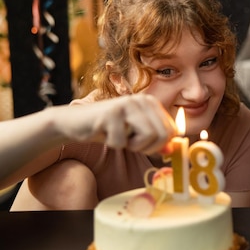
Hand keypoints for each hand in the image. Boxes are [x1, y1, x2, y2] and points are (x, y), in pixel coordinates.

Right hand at [61, 94, 175, 153]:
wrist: (76, 122)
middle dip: (147, 147)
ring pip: (147, 136)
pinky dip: (113, 144)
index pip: (172, 131)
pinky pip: (121, 142)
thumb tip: (174, 150)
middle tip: (130, 143)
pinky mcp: (110, 114)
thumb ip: (156, 141)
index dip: (160, 145)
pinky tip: (104, 133)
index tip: (144, 145)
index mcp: (151, 102)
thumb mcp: (136, 135)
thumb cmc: (109, 129)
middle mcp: (141, 99)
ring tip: (118, 136)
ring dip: (131, 145)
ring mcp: (126, 105)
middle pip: (162, 135)